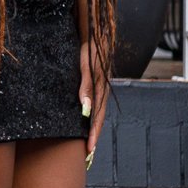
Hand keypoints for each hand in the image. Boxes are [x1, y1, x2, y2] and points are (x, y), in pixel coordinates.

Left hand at [79, 44, 108, 162]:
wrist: (95, 31)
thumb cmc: (88, 46)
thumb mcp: (85, 64)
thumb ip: (86, 85)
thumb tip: (84, 109)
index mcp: (101, 88)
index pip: (97, 117)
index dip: (93, 134)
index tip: (89, 149)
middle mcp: (103, 90)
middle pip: (99, 118)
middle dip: (94, 137)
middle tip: (89, 155)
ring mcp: (101, 87)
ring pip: (98, 113)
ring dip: (93, 129)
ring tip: (88, 145)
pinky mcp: (97, 84)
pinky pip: (95, 104)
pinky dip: (92, 117)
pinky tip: (86, 122)